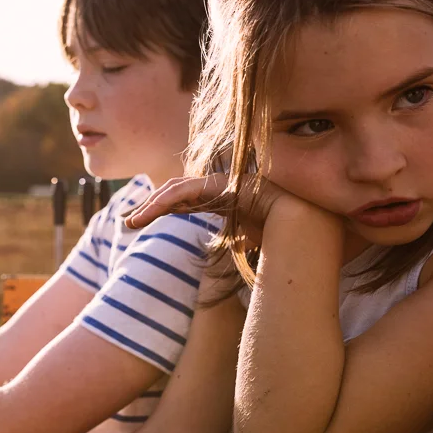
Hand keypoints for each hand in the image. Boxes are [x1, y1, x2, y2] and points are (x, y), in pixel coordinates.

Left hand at [123, 173, 290, 247]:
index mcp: (219, 201)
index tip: (137, 223)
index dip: (159, 209)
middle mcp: (217, 189)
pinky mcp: (222, 184)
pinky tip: (151, 212)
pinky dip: (167, 200)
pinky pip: (188, 190)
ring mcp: (220, 184)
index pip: (182, 202)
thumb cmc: (280, 236)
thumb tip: (235, 248)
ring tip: (132, 221)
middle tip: (128, 221)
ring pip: (176, 190)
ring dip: (151, 205)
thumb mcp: (248, 241)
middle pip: (174, 193)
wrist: (304, 227)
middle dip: (149, 205)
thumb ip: (236, 241)